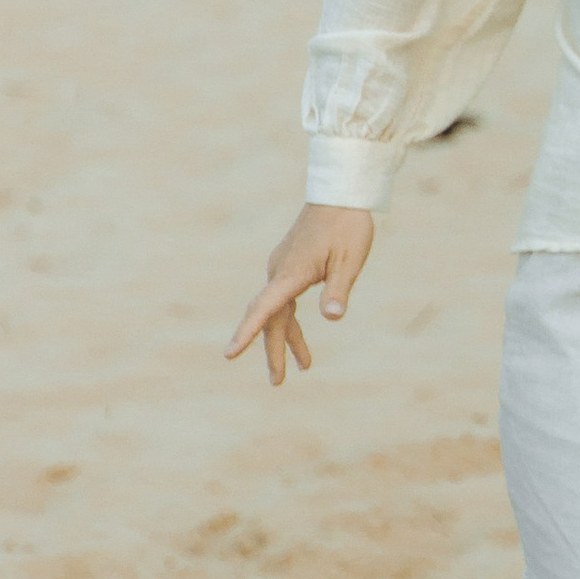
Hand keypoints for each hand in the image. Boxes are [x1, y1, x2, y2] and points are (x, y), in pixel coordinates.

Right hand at [227, 205, 374, 384]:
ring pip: (277, 312)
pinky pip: (283, 301)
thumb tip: (332, 317)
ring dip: (287, 340)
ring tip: (304, 367)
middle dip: (274, 351)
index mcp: (291, 274)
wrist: (339, 196)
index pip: (265, 309)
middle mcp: (280, 272)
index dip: (247, 333)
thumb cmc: (347, 227)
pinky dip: (291, 322)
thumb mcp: (350, 260)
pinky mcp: (288, 266)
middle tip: (277, 382)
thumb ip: (338, 289)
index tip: (229, 354)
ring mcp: (282, 269)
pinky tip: (301, 339)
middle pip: (270, 319)